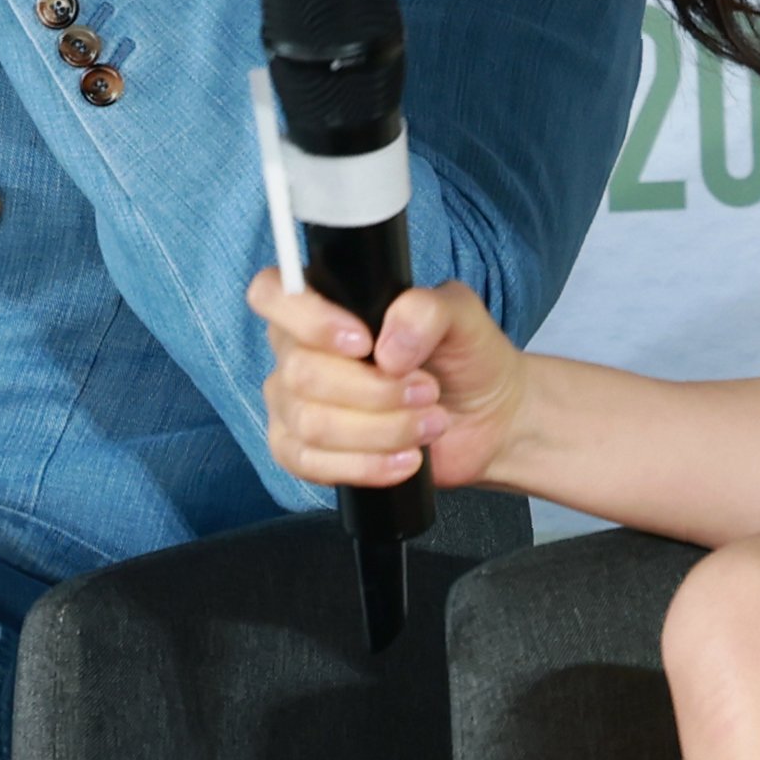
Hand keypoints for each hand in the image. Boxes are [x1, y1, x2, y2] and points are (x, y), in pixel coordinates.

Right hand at [247, 271, 529, 492]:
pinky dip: (366, 465)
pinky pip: (309, 463)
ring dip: (381, 429)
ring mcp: (294, 404)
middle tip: (427, 389)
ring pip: (311, 423)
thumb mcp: (462, 316)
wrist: (487, 418)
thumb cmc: (466, 357)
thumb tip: (386, 350)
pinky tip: (406, 459)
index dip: (308, 319)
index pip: (272, 293)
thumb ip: (426, 311)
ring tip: (429, 423)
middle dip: (374, 390)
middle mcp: (298, 349)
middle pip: (301, 372)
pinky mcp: (305, 452)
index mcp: (325, 303)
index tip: (362, 341)